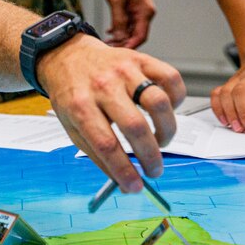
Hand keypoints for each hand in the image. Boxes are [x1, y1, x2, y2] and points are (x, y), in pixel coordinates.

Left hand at [38, 34, 184, 191]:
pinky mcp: (140, 59)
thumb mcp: (72, 126)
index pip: (106, 144)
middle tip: (154, 169)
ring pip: (159, 102)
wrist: (67, 57)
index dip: (124, 170)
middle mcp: (102, 86)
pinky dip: (177, 98)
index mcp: (79, 106)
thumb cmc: (72, 95)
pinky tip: (167, 110)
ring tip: (160, 140)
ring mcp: (123, 70)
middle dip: (151, 156)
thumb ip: (98, 155)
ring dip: (167, 129)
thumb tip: (127, 185)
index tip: (136, 187)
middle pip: (136, 126)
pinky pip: (171, 78)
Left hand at [103, 0, 155, 47]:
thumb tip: (120, 38)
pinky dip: (121, 28)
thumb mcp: (116, 0)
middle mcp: (146, 12)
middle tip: (108, 49)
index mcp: (145, 12)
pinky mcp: (135, 7)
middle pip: (137, 34)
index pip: (141, 36)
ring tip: (107, 42)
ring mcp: (140, 10)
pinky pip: (129, 22)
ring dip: (121, 36)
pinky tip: (110, 31)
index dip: (130, 46)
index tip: (118, 53)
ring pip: (132, 29)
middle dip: (123, 43)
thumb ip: (118, 20)